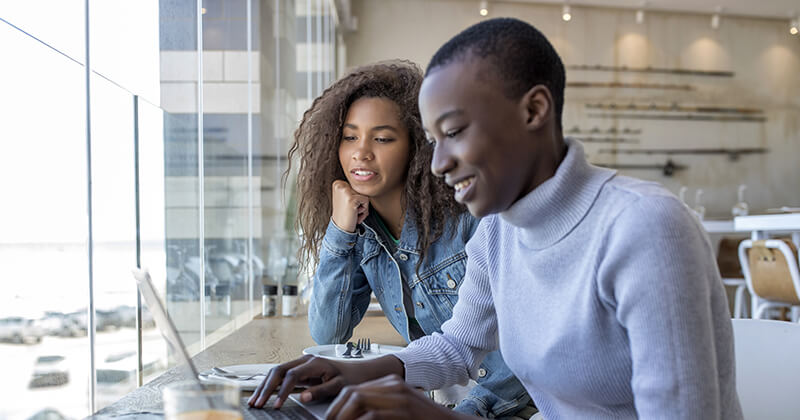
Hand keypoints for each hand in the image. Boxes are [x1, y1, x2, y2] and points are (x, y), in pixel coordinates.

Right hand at [247, 355, 360, 409]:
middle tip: (257, 403)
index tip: (277, 405)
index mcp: (314, 363)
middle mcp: (304, 360)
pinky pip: (280, 375)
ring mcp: (300, 363)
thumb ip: (321, 391)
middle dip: (266, 387)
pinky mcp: (298, 369)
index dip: (282, 391)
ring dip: (264, 386)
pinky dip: (269, 385)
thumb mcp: (339, 386)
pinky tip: (263, 394)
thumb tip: (303, 397)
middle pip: (279, 370)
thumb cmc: (349, 377)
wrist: (356, 370)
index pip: (292, 375)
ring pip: (276, 372)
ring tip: (254, 401)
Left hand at [325, 374, 463, 419]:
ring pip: (358, 400)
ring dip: (344, 417)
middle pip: (352, 392)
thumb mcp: (400, 411)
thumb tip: (354, 417)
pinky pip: (373, 415)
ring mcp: (400, 396)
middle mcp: (394, 385)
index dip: (337, 406)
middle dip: (336, 411)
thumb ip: (378, 410)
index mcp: (391, 383)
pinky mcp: (405, 410)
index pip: (354, 389)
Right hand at [331, 180, 368, 232]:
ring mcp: (345, 191)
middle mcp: (340, 185)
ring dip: (363, 207)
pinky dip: (364, 211)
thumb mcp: (346, 198)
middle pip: (361, 190)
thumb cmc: (346, 215)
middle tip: (351, 211)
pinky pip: (366, 201)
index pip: (357, 186)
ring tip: (353, 213)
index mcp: (338, 183)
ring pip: (365, 195)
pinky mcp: (351, 198)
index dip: (357, 198)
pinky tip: (355, 215)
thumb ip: (353, 190)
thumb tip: (366, 181)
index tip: (348, 206)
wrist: (340, 228)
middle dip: (360, 202)